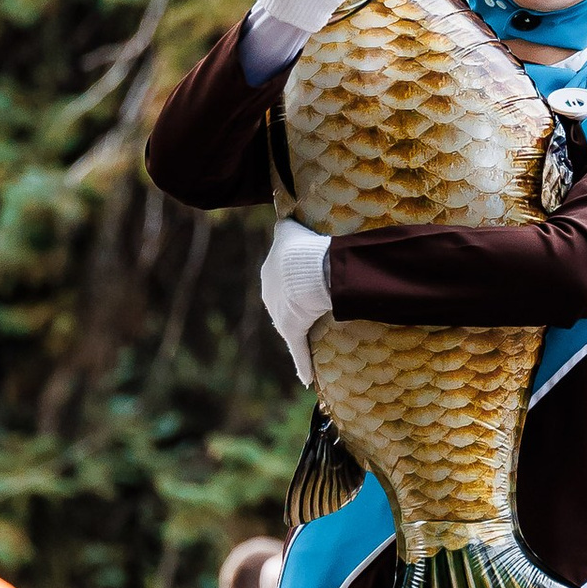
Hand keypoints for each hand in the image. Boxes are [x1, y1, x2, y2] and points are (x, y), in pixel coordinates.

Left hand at [261, 218, 333, 386]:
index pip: (280, 282)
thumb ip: (284, 221)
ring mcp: (280, 316)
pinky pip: (299, 352)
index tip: (309, 282)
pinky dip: (303, 366)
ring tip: (317, 335)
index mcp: (268, 276)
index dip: (295, 282)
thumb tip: (279, 207)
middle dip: (296, 308)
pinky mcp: (293, 332)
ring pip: (292, 327)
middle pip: (284, 306)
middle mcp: (270, 297)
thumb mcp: (289, 228)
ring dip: (302, 333)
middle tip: (315, 307)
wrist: (303, 269)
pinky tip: (306, 380)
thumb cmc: (300, 247)